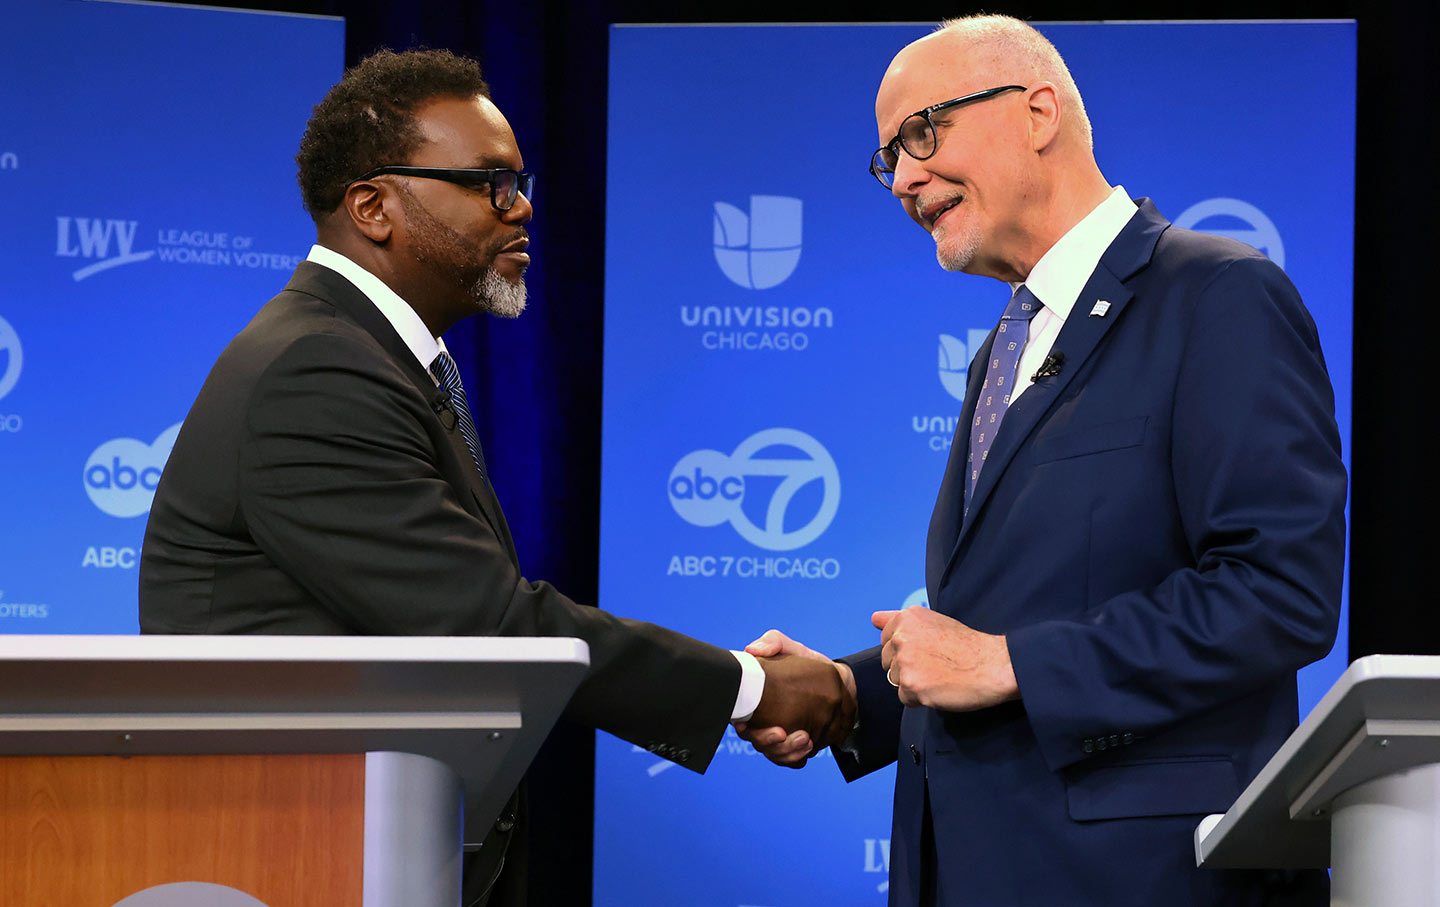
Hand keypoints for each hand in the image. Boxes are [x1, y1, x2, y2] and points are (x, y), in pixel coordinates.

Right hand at [735, 630, 855, 768]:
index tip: (746, 726)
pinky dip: (797, 758)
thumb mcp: (791, 648)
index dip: (741, 727)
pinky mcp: (795, 745)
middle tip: (782, 733)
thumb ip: (773, 642)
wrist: (836, 681)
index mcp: (754, 701)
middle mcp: (761, 722)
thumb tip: (752, 650)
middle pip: (756, 741)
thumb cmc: (806, 663)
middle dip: (767, 742)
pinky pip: (791, 760)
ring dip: (786, 752)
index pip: (739, 719)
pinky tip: (808, 748)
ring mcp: (778, 736)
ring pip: (774, 754)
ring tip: (805, 740)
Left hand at [873, 607, 1018, 710]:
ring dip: (913, 683)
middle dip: (906, 667)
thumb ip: (898, 620)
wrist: (992, 665)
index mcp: (905, 619)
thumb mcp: (932, 621)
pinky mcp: (911, 685)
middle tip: (935, 665)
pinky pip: (905, 698)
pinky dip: (920, 699)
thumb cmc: (966, 645)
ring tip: (938, 676)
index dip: (906, 650)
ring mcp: (904, 662)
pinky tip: (939, 689)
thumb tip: (873, 618)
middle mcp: (901, 637)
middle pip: (887, 662)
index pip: (885, 640)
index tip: (928, 650)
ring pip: (895, 681)